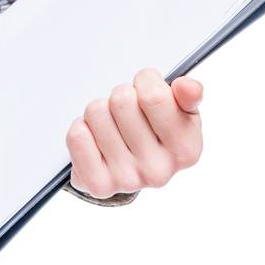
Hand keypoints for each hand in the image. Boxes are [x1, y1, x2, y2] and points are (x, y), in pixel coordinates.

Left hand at [65, 68, 203, 198]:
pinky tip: (96, 138)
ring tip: (113, 124)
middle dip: (121, 95)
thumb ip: (187, 95)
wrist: (132, 168)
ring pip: (96, 112)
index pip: (154, 96)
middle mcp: (159, 171)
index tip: (147, 88)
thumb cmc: (156, 133)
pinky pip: (77, 136)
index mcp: (186, 150)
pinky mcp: (98, 184)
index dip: (145, 81)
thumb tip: (187, 86)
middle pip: (122, 101)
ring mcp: (128, 180)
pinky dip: (82, 127)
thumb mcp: (180, 112)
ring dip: (100, 110)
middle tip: (127, 110)